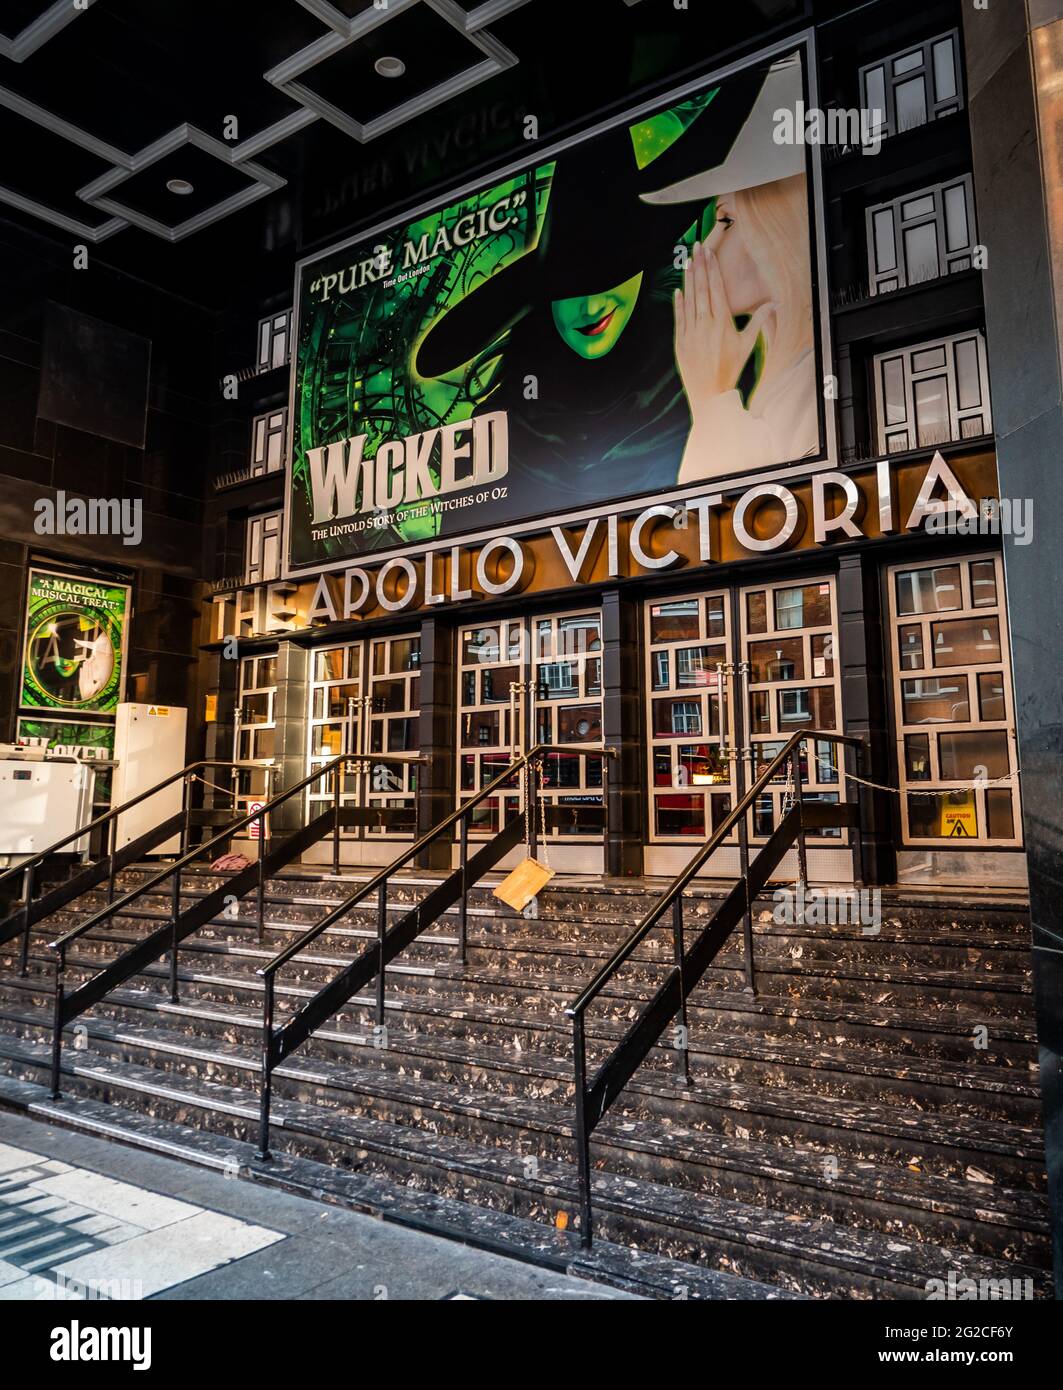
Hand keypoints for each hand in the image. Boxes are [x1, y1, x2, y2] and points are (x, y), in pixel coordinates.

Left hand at [674, 238, 776, 407]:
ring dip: (688, 279)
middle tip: (697, 247)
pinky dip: (678, 303)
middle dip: (700, 266)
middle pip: (702, 289)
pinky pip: (679, 317)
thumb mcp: (747, 345)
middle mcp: (705, 324)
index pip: (717, 289)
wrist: (710, 393)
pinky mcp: (680, 341)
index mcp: (722, 322)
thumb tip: (775, 303)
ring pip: (689, 300)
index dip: (713, 269)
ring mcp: (691, 332)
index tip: (710, 253)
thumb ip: (758, 321)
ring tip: (688, 262)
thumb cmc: (730, 369)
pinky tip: (678, 289)